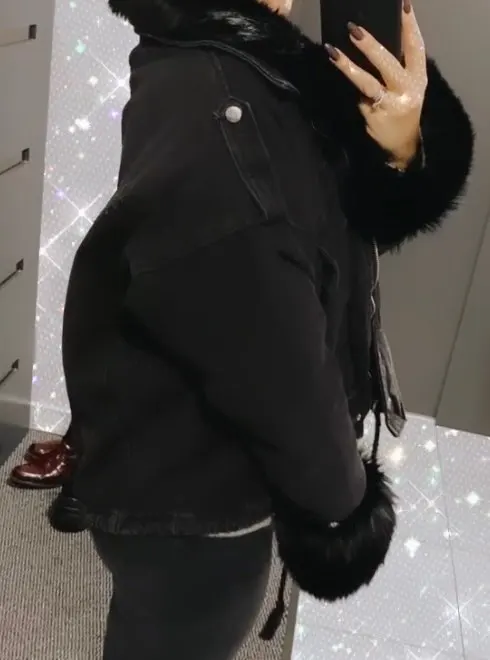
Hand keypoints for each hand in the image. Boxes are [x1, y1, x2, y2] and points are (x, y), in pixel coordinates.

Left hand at [326, 2, 427, 169]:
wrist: (401, 146)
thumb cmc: (402, 110)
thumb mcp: (406, 87)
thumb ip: (395, 68)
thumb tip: (370, 43)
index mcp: (419, 78)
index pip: (416, 47)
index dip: (410, 26)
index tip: (404, 5)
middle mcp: (408, 90)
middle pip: (389, 63)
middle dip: (370, 46)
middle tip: (353, 29)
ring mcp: (391, 105)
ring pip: (368, 83)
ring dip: (349, 67)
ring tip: (332, 52)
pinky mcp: (375, 117)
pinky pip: (359, 98)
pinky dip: (349, 87)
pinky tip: (338, 76)